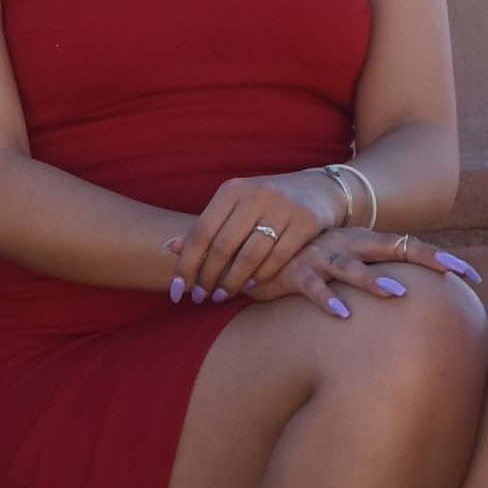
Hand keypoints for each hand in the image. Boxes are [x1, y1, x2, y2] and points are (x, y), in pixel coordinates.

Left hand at [168, 169, 345, 305]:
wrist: (318, 189)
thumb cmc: (266, 203)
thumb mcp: (234, 206)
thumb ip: (206, 227)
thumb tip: (168, 248)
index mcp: (231, 190)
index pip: (200, 232)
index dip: (186, 264)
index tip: (176, 290)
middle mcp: (255, 195)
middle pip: (222, 245)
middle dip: (207, 277)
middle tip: (200, 298)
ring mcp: (282, 207)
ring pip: (250, 255)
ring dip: (232, 281)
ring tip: (220, 296)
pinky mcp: (306, 222)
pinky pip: (279, 257)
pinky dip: (261, 276)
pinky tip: (249, 286)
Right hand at [264, 225, 487, 322]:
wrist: (252, 247)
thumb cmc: (305, 260)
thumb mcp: (342, 262)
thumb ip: (370, 272)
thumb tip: (409, 296)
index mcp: (362, 241)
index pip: (409, 247)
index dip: (441, 259)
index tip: (474, 276)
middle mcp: (346, 243)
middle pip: (393, 248)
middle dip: (426, 259)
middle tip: (456, 272)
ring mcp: (320, 255)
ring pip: (352, 267)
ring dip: (375, 281)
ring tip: (399, 294)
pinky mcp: (294, 272)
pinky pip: (313, 288)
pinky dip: (328, 300)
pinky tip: (343, 316)